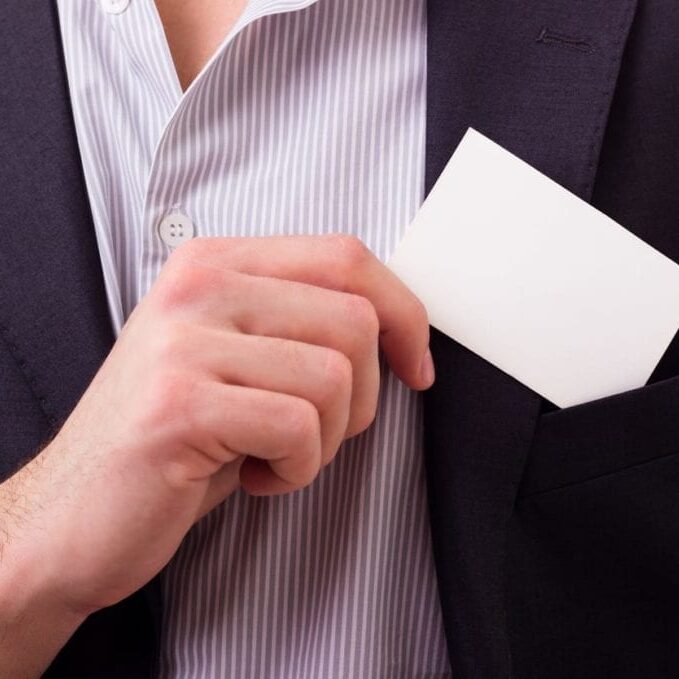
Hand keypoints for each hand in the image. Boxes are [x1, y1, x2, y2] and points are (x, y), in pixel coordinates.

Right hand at [0, 235, 432, 670]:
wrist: (77, 511)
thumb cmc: (177, 438)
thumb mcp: (242, 359)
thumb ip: (302, 322)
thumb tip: (397, 325)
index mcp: (218, 263)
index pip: (346, 256)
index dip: (403, 312)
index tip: (415, 366)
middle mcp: (199, 285)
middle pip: (355, 319)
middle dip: (361, 396)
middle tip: (316, 430)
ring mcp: (185, 340)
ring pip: (334, 377)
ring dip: (324, 439)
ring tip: (273, 452)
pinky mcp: (181, 403)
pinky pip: (297, 428)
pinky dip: (296, 469)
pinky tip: (254, 473)